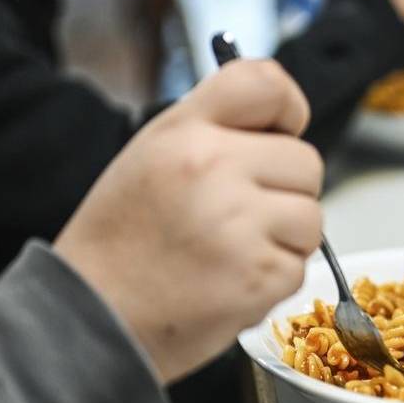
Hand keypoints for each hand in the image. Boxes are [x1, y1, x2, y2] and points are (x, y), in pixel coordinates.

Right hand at [54, 60, 323, 383]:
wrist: (92, 320)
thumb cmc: (121, 243)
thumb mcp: (150, 158)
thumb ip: (212, 132)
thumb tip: (279, 127)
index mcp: (184, 132)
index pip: (266, 83)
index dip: (288, 108)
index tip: (283, 131)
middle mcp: (214, 168)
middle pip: (305, 160)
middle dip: (285, 191)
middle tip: (239, 217)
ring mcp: (240, 223)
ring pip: (311, 216)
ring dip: (285, 239)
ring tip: (230, 252)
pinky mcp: (260, 275)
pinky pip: (300, 266)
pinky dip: (273, 279)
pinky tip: (229, 281)